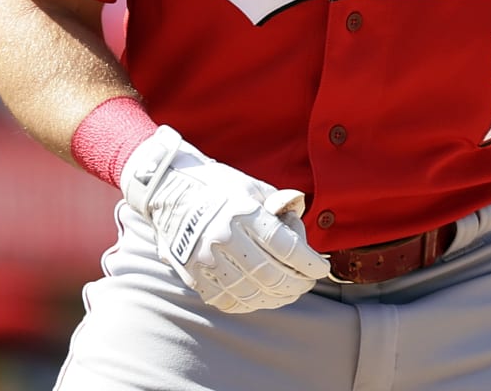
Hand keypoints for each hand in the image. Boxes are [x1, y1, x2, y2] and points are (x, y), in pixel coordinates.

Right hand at [120, 126, 329, 312]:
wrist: (169, 191)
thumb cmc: (217, 187)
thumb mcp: (252, 187)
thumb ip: (278, 207)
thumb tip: (298, 223)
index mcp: (243, 213)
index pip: (286, 247)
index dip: (308, 263)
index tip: (320, 269)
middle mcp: (224, 238)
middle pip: (271, 274)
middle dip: (296, 283)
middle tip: (306, 283)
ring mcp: (206, 259)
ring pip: (251, 292)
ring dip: (276, 297)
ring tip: (288, 292)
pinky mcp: (193, 274)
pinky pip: (227, 300)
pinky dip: (249, 303)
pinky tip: (261, 297)